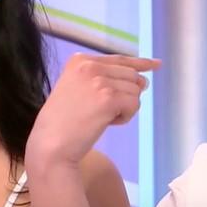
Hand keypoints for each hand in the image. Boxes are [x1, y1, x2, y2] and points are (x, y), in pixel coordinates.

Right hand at [26, 53, 160, 170]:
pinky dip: (125, 117)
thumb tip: (145, 81)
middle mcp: (90, 65)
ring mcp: (99, 80)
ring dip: (125, 108)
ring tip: (101, 117)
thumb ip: (107, 79)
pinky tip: (107, 123)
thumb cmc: (64, 123)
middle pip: (132, 76)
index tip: (156, 64)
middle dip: (126, 95)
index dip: (141, 63)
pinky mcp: (108, 97)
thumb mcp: (80, 89)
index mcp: (80, 60)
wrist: (50, 146)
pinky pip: (134, 104)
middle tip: (103, 111)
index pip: (120, 59)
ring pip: (135, 91)